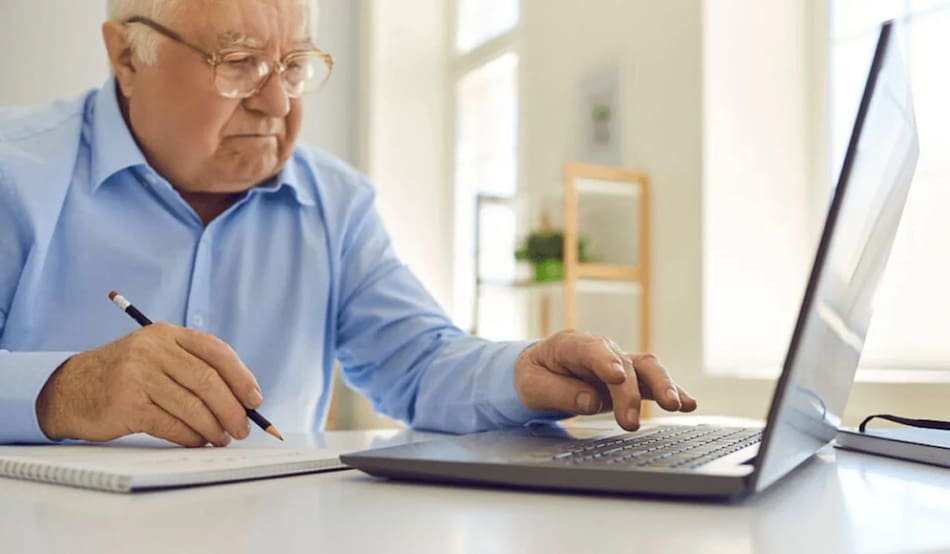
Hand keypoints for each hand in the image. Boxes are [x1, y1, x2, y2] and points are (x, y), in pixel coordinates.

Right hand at [35, 323, 263, 446]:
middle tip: (243, 429)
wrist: (70, 390)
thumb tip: (241, 400)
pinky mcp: (128, 403)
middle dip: (232, 409)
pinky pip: (171, 424)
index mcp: (167, 334)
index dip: (241, 377)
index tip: (255, 400)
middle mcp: (153, 349)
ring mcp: (138, 375)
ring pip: (192, 405)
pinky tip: (199, 442)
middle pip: (208, 381)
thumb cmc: (126, 377)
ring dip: (214, 427)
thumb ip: (193, 368)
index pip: (216, 351)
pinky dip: (191, 437)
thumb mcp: (156, 357)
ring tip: (222, 438)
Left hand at [514, 330, 696, 429]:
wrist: (541, 370)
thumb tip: (590, 401)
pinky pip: (653, 382)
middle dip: (631, 391)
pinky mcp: (631, 378)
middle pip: (624, 363)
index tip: (616, 377)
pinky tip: (689, 403)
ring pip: (646, 368)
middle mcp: (601, 350)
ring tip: (676, 406)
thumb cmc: (535, 376)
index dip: (604, 362)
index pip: (590, 350)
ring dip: (662, 386)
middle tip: (630, 421)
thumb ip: (559, 393)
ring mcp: (619, 362)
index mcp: (570, 345)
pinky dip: (672, 391)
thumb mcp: (532, 386)